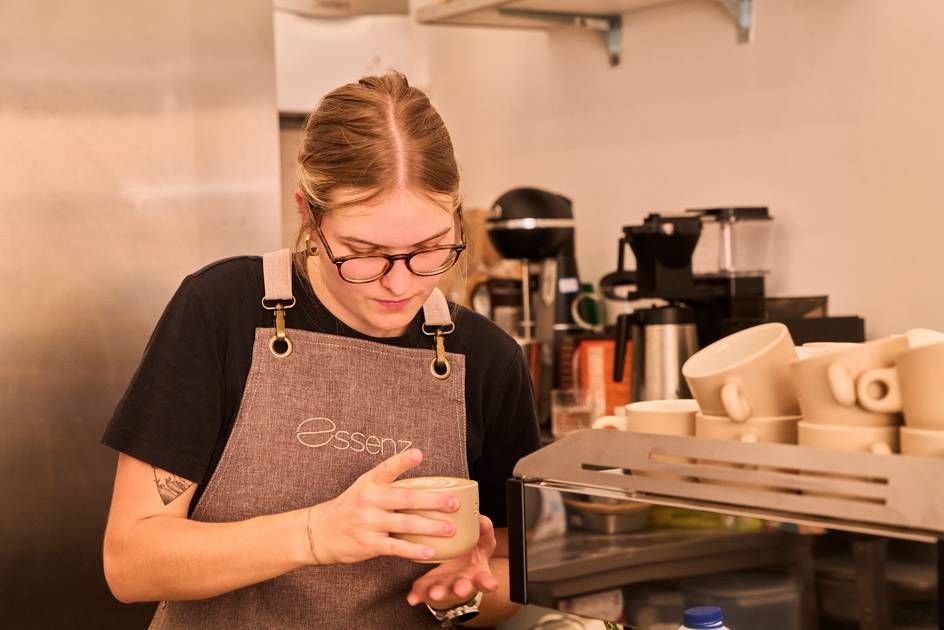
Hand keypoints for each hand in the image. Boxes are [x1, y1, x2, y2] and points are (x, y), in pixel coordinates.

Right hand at [307, 449, 459, 564]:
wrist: (320, 532)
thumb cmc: (350, 507)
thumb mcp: (364, 487)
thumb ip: (388, 483)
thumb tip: (423, 483)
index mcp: (370, 483)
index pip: (387, 468)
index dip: (403, 460)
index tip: (419, 454)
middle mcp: (370, 500)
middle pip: (406, 498)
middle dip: (433, 501)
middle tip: (454, 503)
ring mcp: (369, 523)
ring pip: (406, 523)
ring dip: (431, 527)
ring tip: (451, 529)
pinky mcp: (369, 544)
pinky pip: (396, 547)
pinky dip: (415, 550)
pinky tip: (430, 552)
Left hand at [406, 515, 498, 609]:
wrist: (458, 567)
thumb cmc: (472, 554)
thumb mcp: (482, 542)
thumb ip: (484, 530)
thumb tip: (481, 519)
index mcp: (477, 572)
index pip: (485, 579)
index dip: (488, 582)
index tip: (491, 583)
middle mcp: (462, 582)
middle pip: (464, 587)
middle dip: (462, 589)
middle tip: (460, 589)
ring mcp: (445, 586)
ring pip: (443, 591)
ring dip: (439, 593)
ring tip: (434, 593)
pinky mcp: (429, 587)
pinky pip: (422, 591)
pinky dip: (418, 594)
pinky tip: (413, 597)